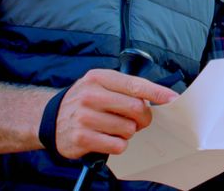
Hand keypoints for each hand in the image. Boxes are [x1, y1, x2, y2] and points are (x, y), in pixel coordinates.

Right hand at [53, 68, 177, 159]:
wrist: (51, 118)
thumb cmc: (85, 100)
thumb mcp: (100, 84)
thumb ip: (126, 88)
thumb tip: (159, 97)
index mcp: (99, 77)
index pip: (134, 85)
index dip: (156, 93)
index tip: (172, 99)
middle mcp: (90, 95)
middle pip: (135, 108)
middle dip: (143, 118)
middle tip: (138, 121)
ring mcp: (84, 117)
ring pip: (128, 129)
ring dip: (128, 132)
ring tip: (116, 128)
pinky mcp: (82, 138)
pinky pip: (117, 145)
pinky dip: (118, 145)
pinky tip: (107, 138)